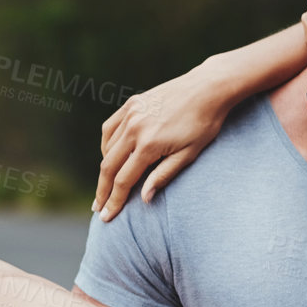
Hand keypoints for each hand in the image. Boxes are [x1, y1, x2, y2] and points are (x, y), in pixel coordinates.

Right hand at [95, 71, 230, 220]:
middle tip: (98, 208)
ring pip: (107, 148)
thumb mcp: (188, 155)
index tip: (107, 217)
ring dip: (104, 169)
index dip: (114, 201)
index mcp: (149, 145)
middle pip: (108, 166)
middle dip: (102, 191)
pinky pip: (110, 129)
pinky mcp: (131, 104)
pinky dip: (106, 145)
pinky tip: (109, 157)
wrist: (208, 89)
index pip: (124, 181)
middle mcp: (135, 128)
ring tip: (105, 187)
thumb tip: (143, 199)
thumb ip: (163, 176)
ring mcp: (131, 114)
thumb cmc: (203, 124)